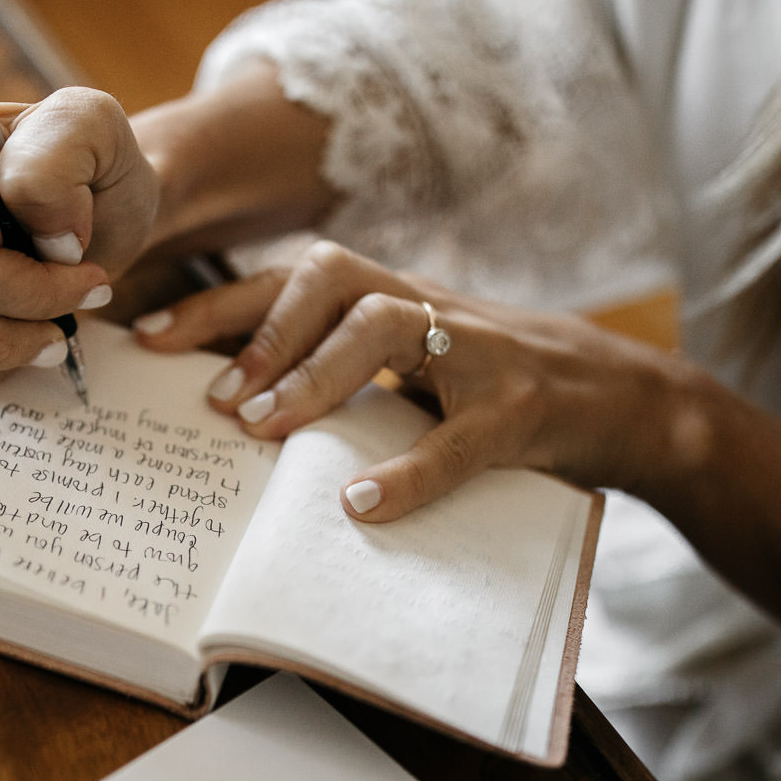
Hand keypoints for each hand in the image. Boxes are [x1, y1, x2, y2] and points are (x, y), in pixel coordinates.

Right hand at [0, 87, 157, 389]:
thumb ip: (59, 152)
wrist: (94, 200)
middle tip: (62, 325)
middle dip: (1, 334)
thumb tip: (23, 210)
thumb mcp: (96, 130)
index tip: (88, 279)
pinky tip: (16, 334)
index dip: (30, 289)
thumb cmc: (91, 164)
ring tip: (47, 332)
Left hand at [132, 241, 695, 520]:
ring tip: (267, 428)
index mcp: (397, 299)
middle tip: (218, 398)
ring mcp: (482, 352)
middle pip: (330, 274)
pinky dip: (408, 473)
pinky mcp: (525, 411)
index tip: (149, 341)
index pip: (293, 278)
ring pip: (388, 328)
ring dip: (317, 375)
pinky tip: (362, 506)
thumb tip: (240, 407)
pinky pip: (460, 438)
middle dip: (261, 329)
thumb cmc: (501, 389)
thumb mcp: (419, 369)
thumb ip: (347, 373)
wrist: (631, 401)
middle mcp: (432, 307)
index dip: (219, 304)